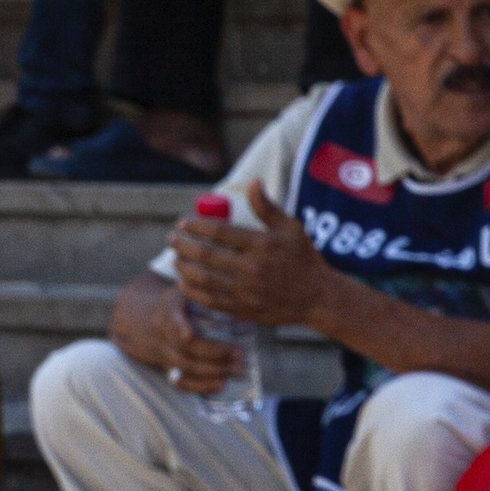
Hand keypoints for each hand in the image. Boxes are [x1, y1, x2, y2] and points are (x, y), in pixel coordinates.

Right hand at [111, 278, 240, 394]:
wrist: (140, 317)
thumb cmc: (176, 300)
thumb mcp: (183, 288)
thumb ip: (203, 287)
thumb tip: (234, 280)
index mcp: (167, 310)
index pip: (171, 321)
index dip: (178, 328)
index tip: (188, 335)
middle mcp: (163, 332)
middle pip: (185, 348)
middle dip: (214, 353)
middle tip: (240, 356)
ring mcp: (164, 351)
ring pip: (185, 366)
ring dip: (213, 371)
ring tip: (238, 370)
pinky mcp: (168, 366)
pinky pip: (181, 382)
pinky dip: (200, 386)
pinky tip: (221, 386)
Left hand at [168, 192, 333, 330]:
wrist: (318, 298)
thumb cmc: (304, 259)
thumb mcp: (291, 229)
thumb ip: (267, 207)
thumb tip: (252, 182)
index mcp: (262, 245)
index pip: (218, 231)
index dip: (195, 225)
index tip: (183, 223)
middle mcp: (252, 268)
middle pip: (205, 254)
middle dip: (182, 244)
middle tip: (171, 238)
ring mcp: (246, 291)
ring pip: (202, 277)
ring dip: (182, 265)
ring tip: (176, 257)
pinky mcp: (243, 309)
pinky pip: (208, 298)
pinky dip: (191, 289)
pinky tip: (184, 280)